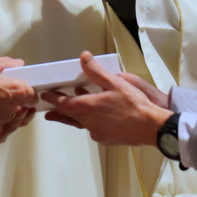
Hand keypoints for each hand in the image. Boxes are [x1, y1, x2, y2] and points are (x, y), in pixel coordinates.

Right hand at [0, 56, 36, 149]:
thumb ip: (7, 63)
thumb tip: (18, 64)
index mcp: (17, 91)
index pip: (33, 96)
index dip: (30, 94)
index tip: (26, 92)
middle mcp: (13, 108)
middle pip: (25, 110)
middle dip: (22, 106)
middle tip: (18, 101)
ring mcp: (3, 120)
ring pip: (14, 122)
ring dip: (14, 118)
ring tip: (10, 113)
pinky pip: (1, 133)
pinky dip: (1, 131)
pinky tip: (0, 128)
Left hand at [44, 52, 168, 144]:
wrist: (150, 127)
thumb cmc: (134, 105)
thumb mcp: (115, 82)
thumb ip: (96, 71)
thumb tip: (83, 57)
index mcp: (87, 107)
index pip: (63, 103)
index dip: (53, 99)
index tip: (46, 96)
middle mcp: (88, 122)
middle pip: (68, 116)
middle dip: (59, 111)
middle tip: (49, 110)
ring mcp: (96, 132)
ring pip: (80, 123)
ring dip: (75, 116)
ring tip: (72, 111)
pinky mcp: (105, 139)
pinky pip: (93, 129)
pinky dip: (90, 122)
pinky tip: (96, 117)